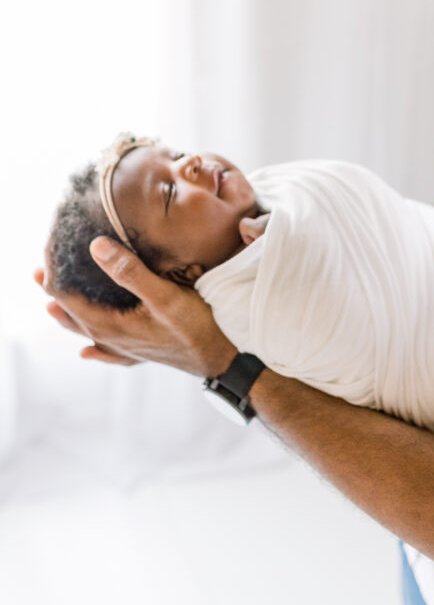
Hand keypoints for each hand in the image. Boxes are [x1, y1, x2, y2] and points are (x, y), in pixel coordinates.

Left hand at [37, 237, 235, 376]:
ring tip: (52, 306)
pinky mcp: (142, 354)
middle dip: (56, 293)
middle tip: (40, 273)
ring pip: (88, 332)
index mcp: (112, 325)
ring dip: (70, 316)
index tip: (47, 259)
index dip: (56, 280)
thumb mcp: (164, 295)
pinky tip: (88, 352)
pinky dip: (95, 349)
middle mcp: (114, 340)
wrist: (223, 358)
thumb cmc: (197, 326)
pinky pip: (109, 353)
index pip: (71, 300)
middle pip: (74, 315)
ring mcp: (127, 349)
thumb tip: (96, 246)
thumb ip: (130, 271)